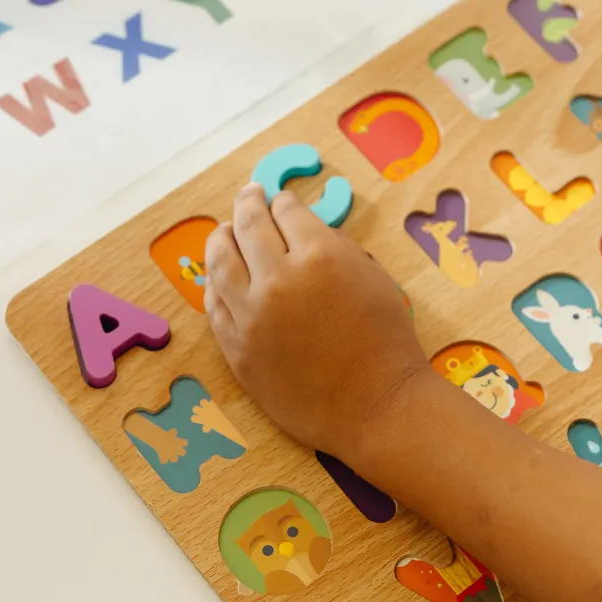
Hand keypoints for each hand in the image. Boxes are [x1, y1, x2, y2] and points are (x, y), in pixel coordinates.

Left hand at [204, 186, 431, 464]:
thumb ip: (334, 246)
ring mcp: (251, 315)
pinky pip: (215, 304)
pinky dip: (215, 283)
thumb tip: (301, 230)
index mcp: (319, 255)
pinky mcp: (236, 348)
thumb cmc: (386, 340)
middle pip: (250, 226)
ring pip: (221, 260)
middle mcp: (279, 278)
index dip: (283, 202)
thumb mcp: (372, 275)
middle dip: (249, 204)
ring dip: (222, 237)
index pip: (287, 211)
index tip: (281, 201)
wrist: (376, 405)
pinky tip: (219, 275)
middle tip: (250, 195)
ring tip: (225, 230)